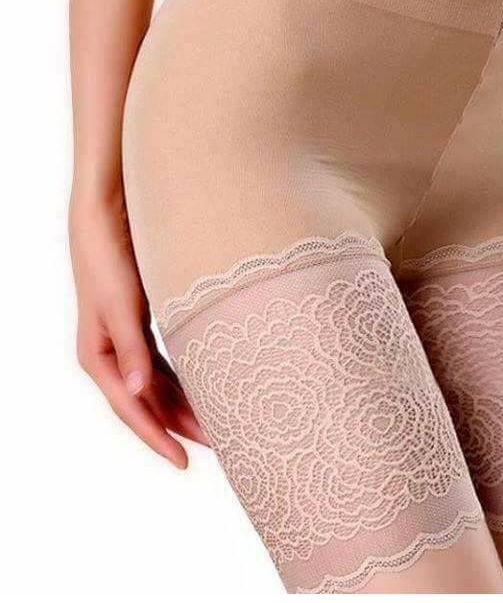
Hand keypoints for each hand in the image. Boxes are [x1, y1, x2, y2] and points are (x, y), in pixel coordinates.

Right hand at [69, 195, 208, 468]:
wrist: (108, 223)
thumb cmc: (110, 263)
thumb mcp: (120, 308)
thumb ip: (131, 351)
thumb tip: (136, 393)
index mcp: (99, 359)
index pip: (132, 409)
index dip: (157, 438)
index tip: (184, 462)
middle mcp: (112, 357)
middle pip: (149, 403)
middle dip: (181, 426)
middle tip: (220, 444)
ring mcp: (126, 344)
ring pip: (159, 387)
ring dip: (185, 406)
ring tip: (220, 423)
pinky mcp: (141, 328)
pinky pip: (163, 366)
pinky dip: (183, 381)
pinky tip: (204, 388)